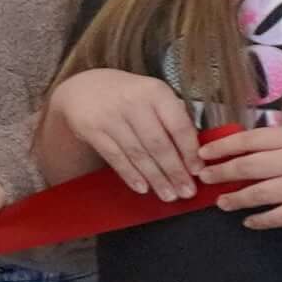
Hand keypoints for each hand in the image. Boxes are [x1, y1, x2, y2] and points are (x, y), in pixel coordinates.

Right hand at [47, 67, 201, 199]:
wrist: (83, 87)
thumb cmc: (127, 94)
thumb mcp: (153, 94)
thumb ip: (173, 116)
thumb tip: (194, 152)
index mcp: (155, 92)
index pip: (178, 126)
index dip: (189, 152)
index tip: (198, 171)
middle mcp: (133, 103)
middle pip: (158, 144)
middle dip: (174, 172)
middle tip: (186, 192)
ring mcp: (110, 117)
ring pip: (138, 154)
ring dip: (155, 178)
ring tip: (168, 195)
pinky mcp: (92, 130)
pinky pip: (115, 157)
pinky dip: (130, 175)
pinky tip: (142, 188)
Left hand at [198, 125, 281, 231]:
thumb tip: (240, 152)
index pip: (251, 139)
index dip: (223, 147)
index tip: (203, 154)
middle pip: (248, 165)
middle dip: (221, 173)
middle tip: (204, 179)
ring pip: (258, 192)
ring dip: (235, 199)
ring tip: (221, 203)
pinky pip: (277, 217)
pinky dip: (260, 220)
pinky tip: (249, 222)